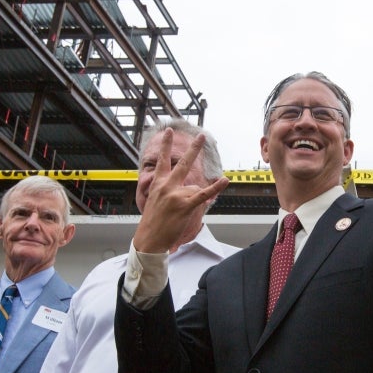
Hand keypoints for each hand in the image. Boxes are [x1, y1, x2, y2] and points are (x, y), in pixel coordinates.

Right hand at [131, 130, 228, 252]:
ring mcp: (176, 195)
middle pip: (183, 163)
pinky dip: (215, 188)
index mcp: (158, 184)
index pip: (162, 160)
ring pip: (194, 188)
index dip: (165, 145)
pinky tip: (224, 181)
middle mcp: (167, 186)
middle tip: (201, 136)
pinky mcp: (185, 205)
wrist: (149, 239)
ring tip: (179, 212)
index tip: (169, 132)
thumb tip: (190, 188)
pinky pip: (204, 194)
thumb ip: (168, 189)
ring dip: (192, 199)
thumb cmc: (152, 222)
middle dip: (194, 149)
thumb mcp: (154, 200)